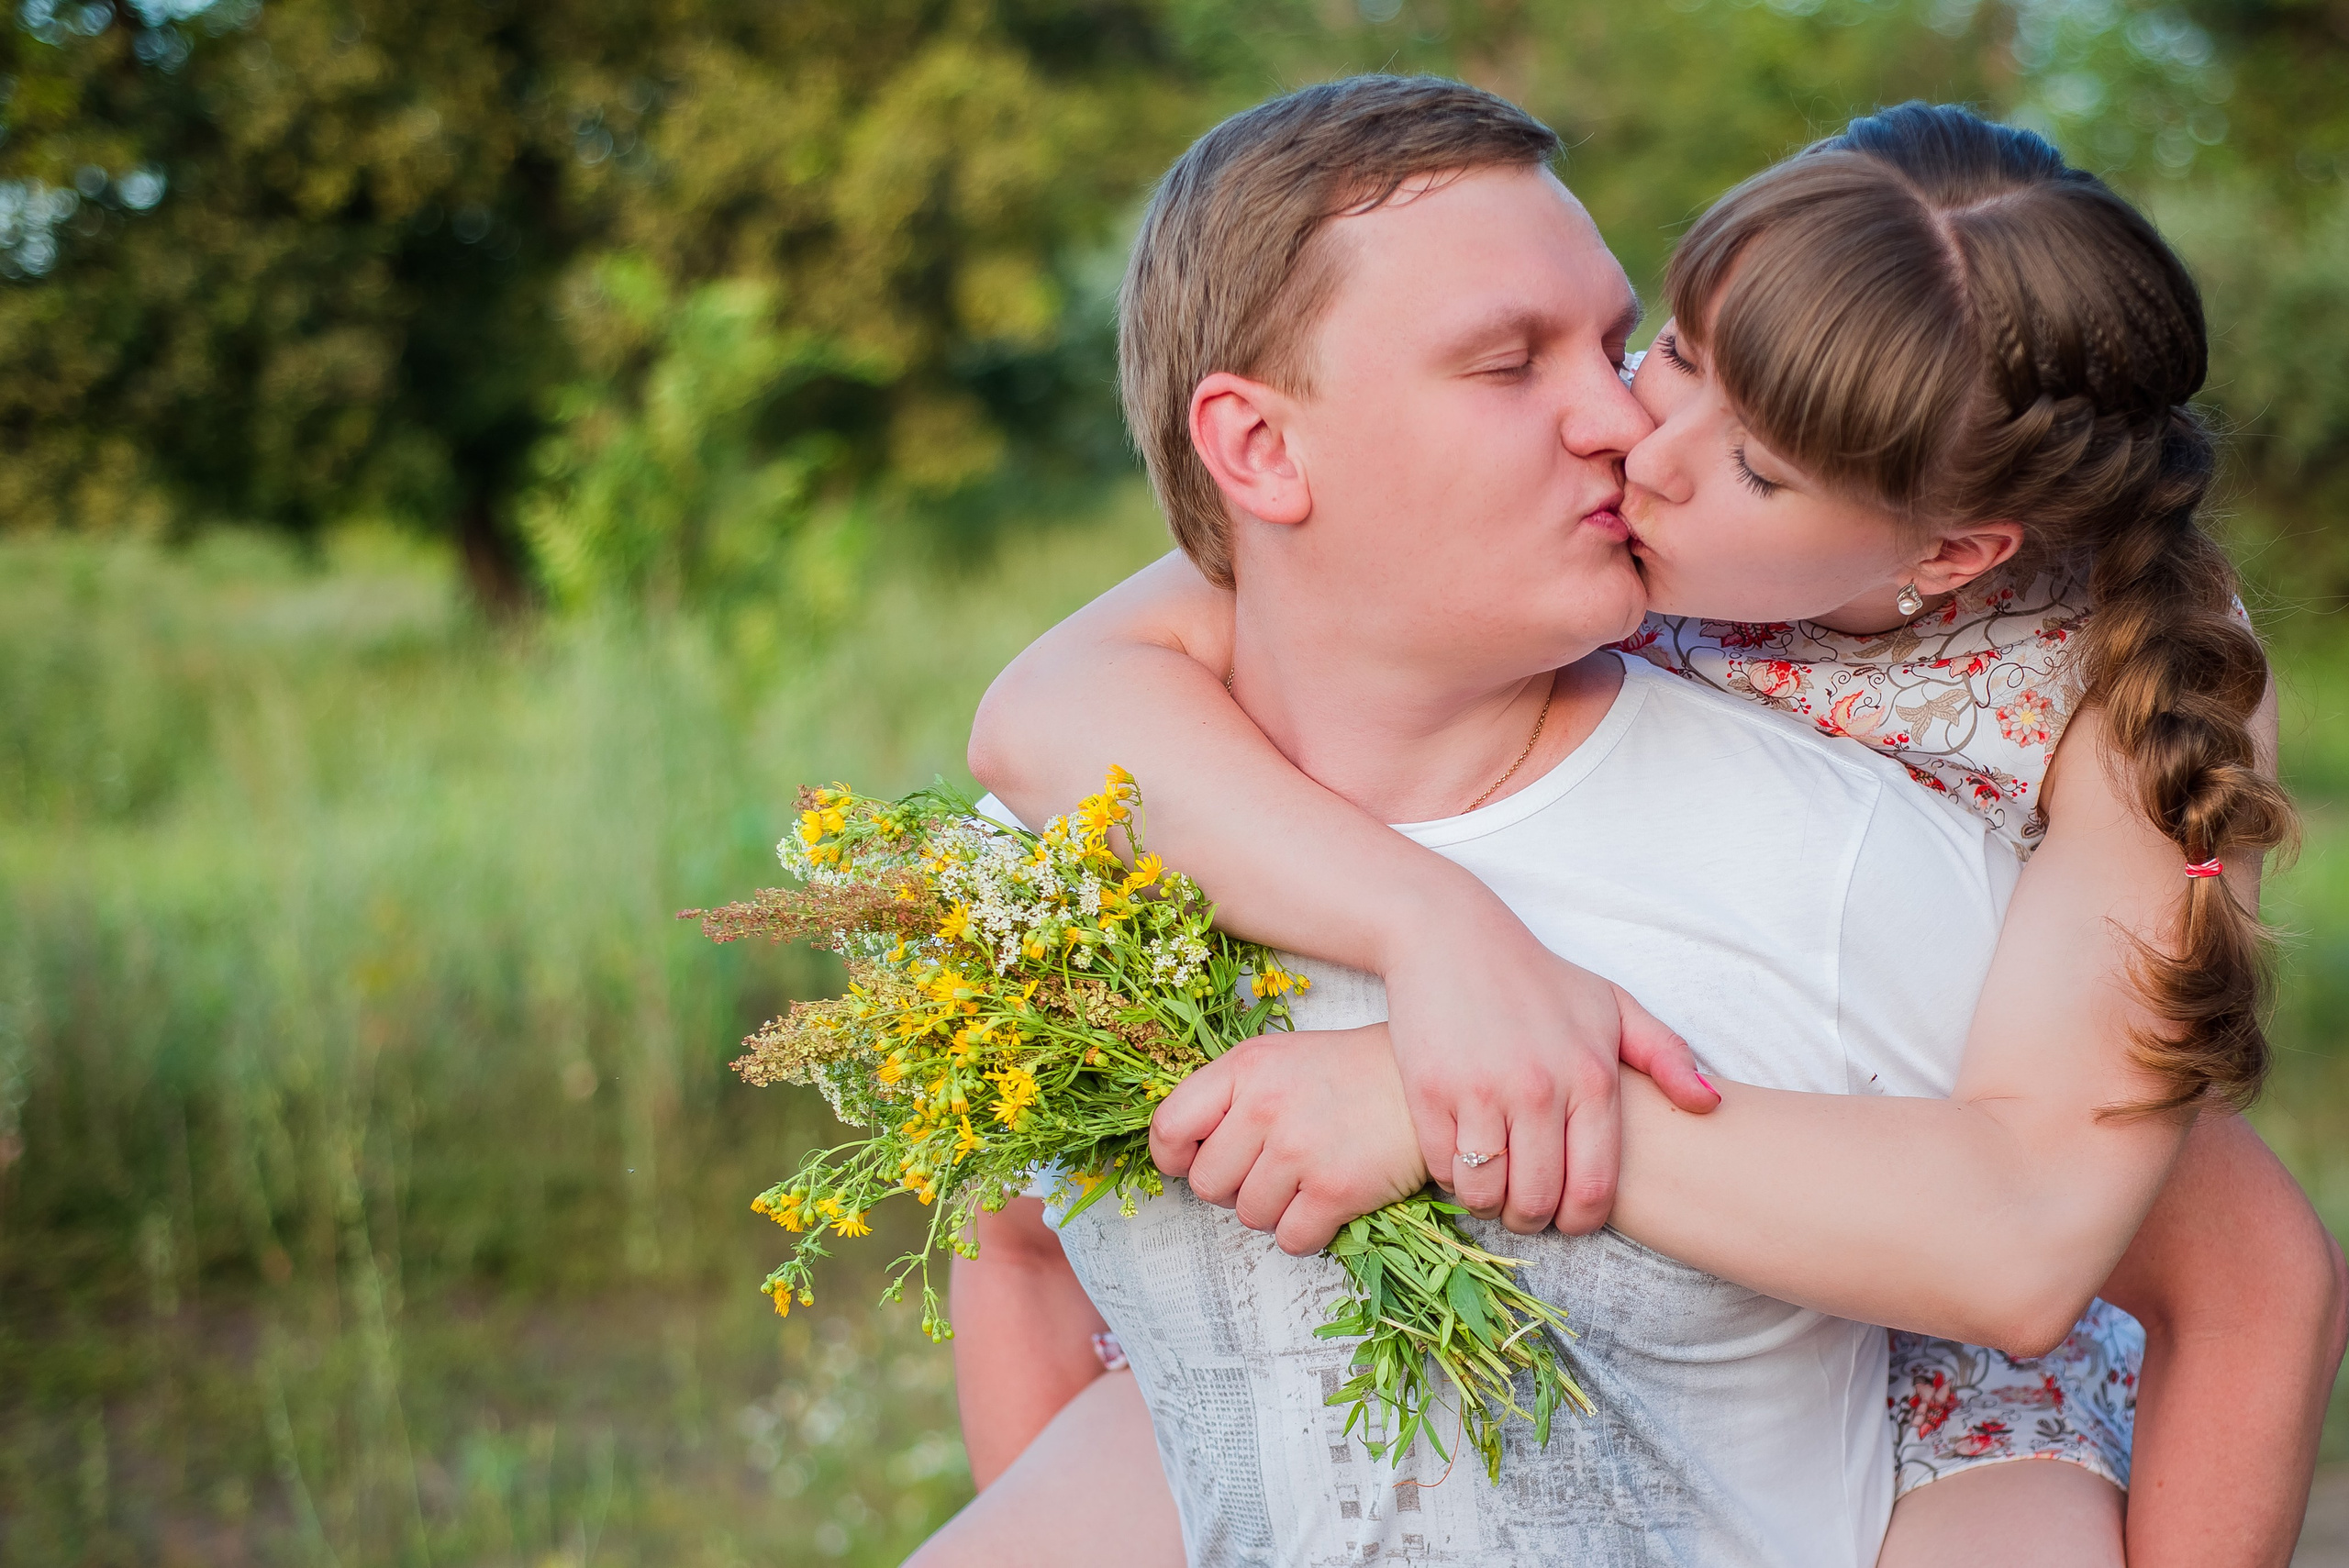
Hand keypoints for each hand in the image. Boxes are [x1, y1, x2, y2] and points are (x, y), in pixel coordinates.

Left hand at [1150, 1024, 1426, 1255]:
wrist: (1427, 1083)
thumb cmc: (1347, 1075)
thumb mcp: (1277, 1060)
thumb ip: (1227, 1097)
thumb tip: (1182, 1156)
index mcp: (1244, 1068)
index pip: (1168, 1128)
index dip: (1174, 1159)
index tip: (1194, 1164)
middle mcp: (1264, 1106)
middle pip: (1207, 1184)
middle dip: (1233, 1188)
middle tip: (1269, 1170)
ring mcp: (1299, 1150)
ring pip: (1248, 1216)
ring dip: (1274, 1210)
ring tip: (1305, 1179)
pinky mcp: (1336, 1189)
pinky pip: (1290, 1240)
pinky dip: (1306, 1232)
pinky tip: (1327, 1202)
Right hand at [1382, 904, 1717, 1235]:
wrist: (1450, 934)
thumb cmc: (1536, 976)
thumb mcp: (1611, 1004)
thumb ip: (1665, 1055)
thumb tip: (1710, 1105)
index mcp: (1592, 1076)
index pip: (1594, 1187)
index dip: (1580, 1221)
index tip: (1567, 1216)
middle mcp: (1540, 1089)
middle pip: (1538, 1200)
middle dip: (1531, 1219)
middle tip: (1523, 1208)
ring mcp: (1481, 1090)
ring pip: (1486, 1191)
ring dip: (1486, 1204)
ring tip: (1488, 1187)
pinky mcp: (1429, 1089)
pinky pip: (1442, 1165)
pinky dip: (1449, 1174)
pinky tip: (1458, 1155)